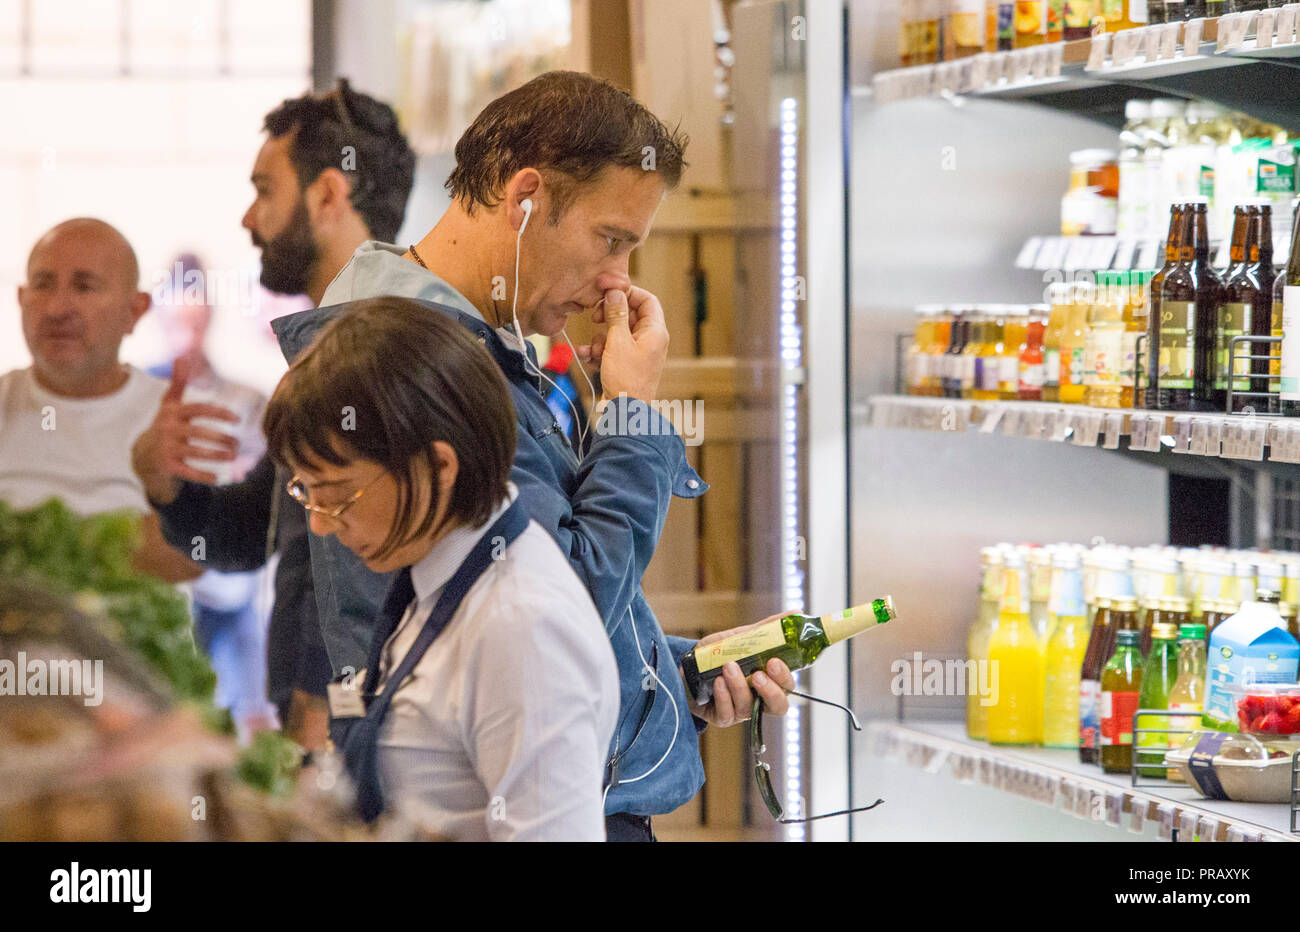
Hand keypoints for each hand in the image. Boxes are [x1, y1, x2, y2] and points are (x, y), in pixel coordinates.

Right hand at [131, 357, 240, 504]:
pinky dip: (203, 475)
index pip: (198, 409)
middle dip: (222, 438)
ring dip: (218, 455)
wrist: (143, 456)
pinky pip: (188, 471)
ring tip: (233, 455)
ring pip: (196, 452)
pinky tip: (218, 479)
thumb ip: (178, 382)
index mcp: (173, 413)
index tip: (237, 419)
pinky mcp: (166, 466)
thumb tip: (182, 355)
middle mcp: (168, 429)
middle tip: (238, 443)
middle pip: (199, 432)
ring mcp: (166, 448)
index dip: (218, 413)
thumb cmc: (164, 425)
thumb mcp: (169, 404)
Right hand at [584, 286, 667, 403]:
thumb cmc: (626, 380)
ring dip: (600, 338)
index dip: (628, 294)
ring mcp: (638, 352)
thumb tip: (615, 292)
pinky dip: (599, 352)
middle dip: (608, 317)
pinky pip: (611, 349)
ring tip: (594, 350)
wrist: (625, 414)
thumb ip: (616, 315)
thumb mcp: (618, 342)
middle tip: (594, 317)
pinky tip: (588, 357)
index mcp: (655, 332)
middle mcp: (649, 340)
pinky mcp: (626, 364)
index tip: (609, 295)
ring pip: (616, 333)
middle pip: (629, 315)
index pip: (647, 300)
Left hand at [687, 615, 797, 727]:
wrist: (687, 665)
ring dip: (739, 686)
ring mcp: (741, 711)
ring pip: (749, 707)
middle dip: (770, 690)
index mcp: (768, 681)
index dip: (785, 678)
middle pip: (778, 706)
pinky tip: (717, 683)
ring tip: (728, 667)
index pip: (788, 687)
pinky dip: (723, 696)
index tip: (774, 662)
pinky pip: (727, 713)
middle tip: (758, 674)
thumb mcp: (740, 637)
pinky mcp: (722, 718)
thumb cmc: (717, 654)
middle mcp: (759, 699)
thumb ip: (767, 628)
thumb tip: (797, 612)